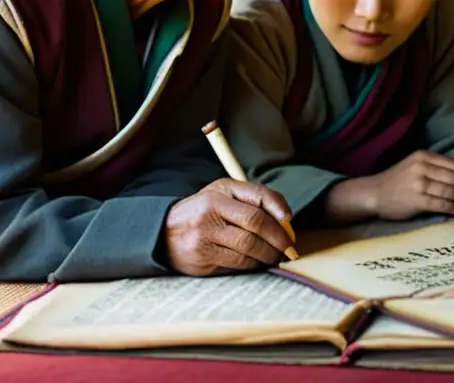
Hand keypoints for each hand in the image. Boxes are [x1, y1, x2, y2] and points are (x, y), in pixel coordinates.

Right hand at [163, 178, 295, 275]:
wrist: (163, 232)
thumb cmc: (203, 212)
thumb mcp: (223, 195)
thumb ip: (252, 199)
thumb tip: (285, 218)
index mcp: (220, 191)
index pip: (257, 196)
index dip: (278, 207)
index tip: (290, 219)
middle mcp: (211, 210)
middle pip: (256, 223)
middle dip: (278, 237)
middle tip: (289, 247)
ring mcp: (204, 235)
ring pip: (248, 246)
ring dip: (268, 254)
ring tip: (276, 256)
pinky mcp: (202, 258)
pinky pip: (237, 262)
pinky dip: (253, 264)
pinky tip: (257, 262)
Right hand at [333, 151, 453, 221]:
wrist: (373, 194)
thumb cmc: (397, 182)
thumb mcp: (414, 166)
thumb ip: (435, 168)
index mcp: (423, 156)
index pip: (453, 163)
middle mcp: (421, 167)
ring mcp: (418, 183)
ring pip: (450, 190)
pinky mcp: (416, 199)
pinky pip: (442, 203)